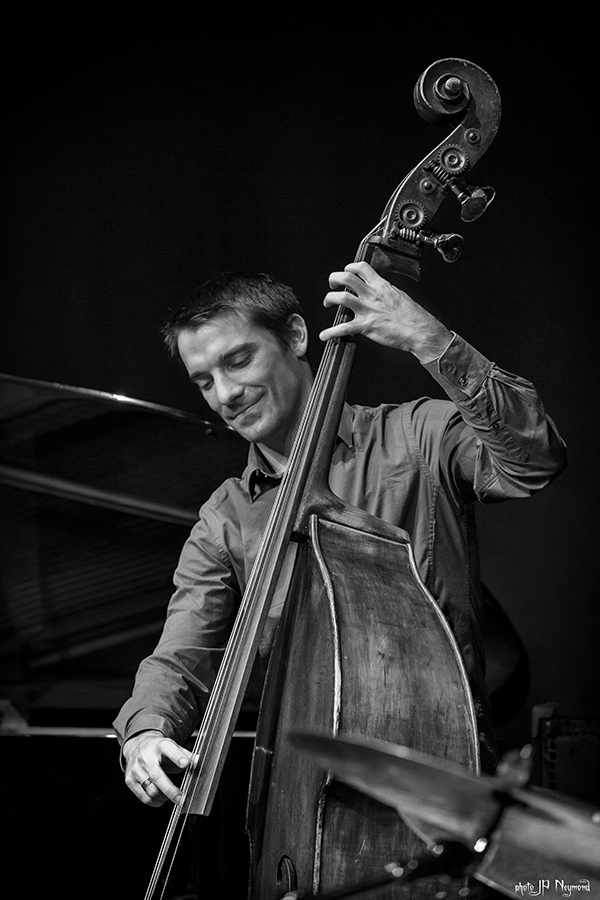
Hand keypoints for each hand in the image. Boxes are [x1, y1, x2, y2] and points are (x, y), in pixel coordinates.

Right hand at [122, 730, 194, 806]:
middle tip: (181, 798)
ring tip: (173, 797)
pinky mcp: (130, 780)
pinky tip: (162, 799)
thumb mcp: (173, 748)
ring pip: (150, 789)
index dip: (178, 757)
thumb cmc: (159, 750)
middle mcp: (146, 756)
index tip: (186, 764)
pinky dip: (155, 802)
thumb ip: (187, 755)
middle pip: (157, 775)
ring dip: (164, 797)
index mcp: (160, 745)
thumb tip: (200, 762)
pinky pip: (144, 797)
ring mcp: (136, 769)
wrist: (138, 745)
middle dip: (170, 789)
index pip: (169, 749)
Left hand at [320, 261, 451, 362]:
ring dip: (329, 299)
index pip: (361, 267)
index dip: (349, 267)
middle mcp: (372, 295)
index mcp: (381, 286)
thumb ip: (385, 292)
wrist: (420, 330)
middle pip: (346, 277)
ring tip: (327, 303)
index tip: (346, 271)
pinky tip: (324, 335)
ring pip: (341, 297)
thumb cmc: (413, 316)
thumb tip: (379, 291)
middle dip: (334, 279)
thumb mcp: (399, 296)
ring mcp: (368, 309)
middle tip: (332, 285)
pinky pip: (343, 328)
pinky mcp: (365, 326)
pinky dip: (330, 332)